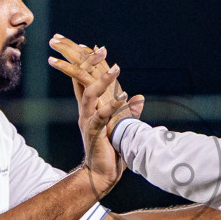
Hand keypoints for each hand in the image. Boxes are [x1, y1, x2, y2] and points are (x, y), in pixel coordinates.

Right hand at [49, 38, 143, 193]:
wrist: (103, 174)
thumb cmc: (111, 150)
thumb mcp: (121, 127)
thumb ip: (128, 111)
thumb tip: (139, 97)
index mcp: (90, 107)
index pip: (84, 79)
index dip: (87, 62)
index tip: (94, 46)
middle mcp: (86, 110)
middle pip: (82, 81)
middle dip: (88, 63)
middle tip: (101, 48)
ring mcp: (88, 120)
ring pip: (89, 94)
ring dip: (103, 81)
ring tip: (116, 69)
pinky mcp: (94, 132)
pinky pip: (101, 116)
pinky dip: (112, 106)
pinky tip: (124, 97)